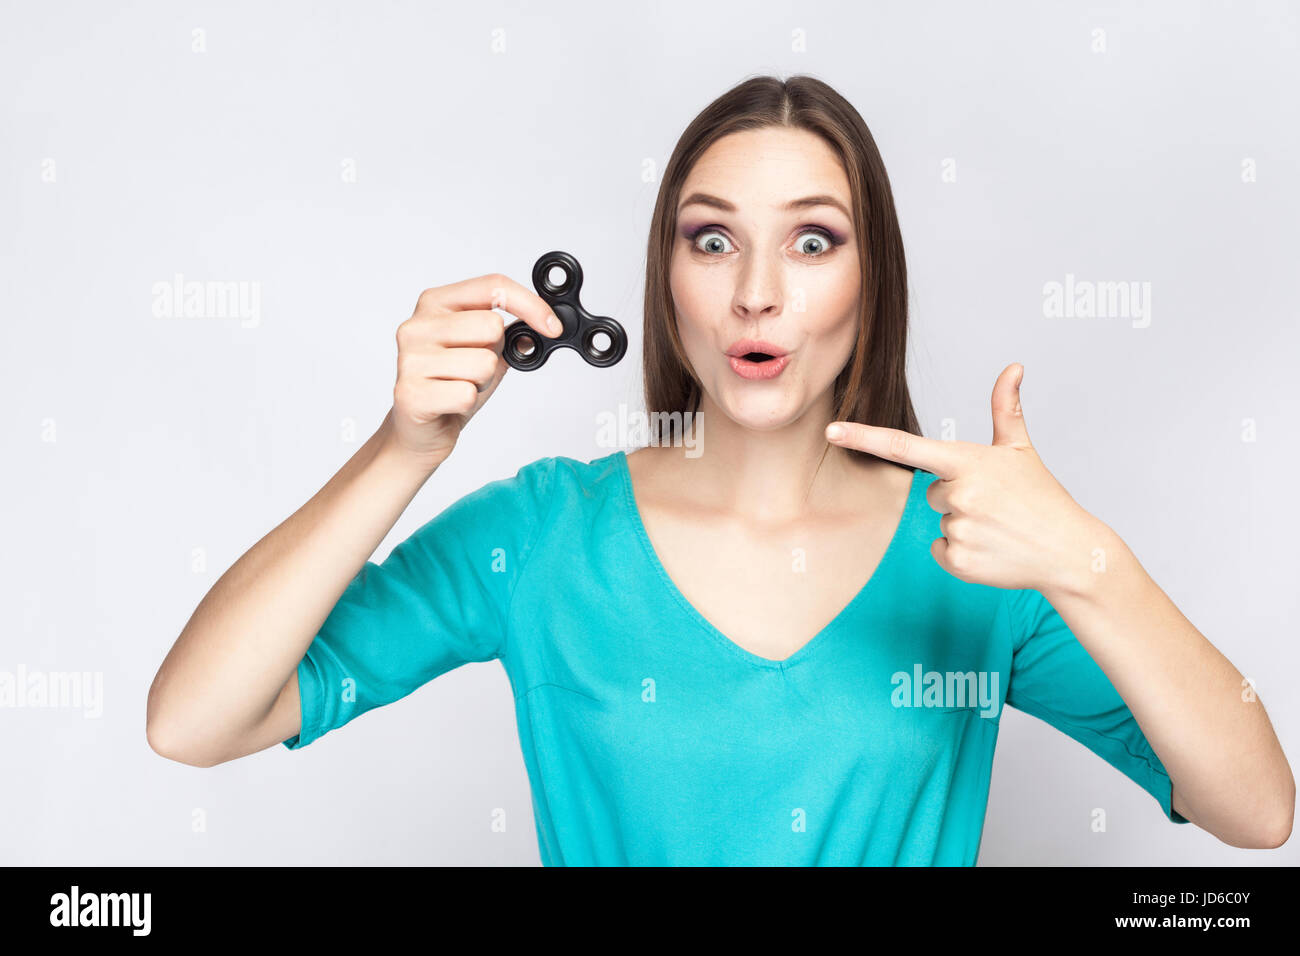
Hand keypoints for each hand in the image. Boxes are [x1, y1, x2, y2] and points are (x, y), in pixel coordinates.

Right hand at [384, 273, 562, 472]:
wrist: (418, 431)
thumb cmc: (449, 385)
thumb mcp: (484, 351)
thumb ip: (509, 334)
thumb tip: (542, 326)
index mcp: (435, 303)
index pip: (492, 286)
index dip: (530, 305)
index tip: (552, 326)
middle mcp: (418, 325)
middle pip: (491, 326)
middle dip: (494, 354)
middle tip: (473, 370)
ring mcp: (410, 358)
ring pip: (483, 363)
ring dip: (481, 382)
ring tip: (459, 386)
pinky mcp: (410, 392)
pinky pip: (466, 394)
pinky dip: (467, 403)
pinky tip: (449, 404)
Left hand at [825, 363, 1104, 595]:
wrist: (1069, 551)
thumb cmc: (1041, 496)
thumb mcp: (1021, 450)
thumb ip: (1006, 408)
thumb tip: (1013, 367)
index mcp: (967, 461)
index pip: (905, 446)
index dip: (864, 436)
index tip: (832, 429)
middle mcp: (959, 494)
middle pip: (931, 492)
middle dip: (957, 496)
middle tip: (994, 504)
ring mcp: (958, 528)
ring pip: (938, 521)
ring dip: (962, 524)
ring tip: (997, 527)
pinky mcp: (959, 561)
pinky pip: (940, 550)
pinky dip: (960, 552)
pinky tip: (991, 549)